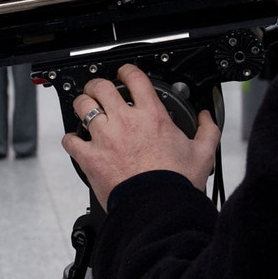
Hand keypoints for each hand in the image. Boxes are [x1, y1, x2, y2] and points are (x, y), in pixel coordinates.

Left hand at [60, 64, 219, 208]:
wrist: (158, 207)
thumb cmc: (177, 183)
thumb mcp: (202, 153)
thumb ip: (207, 131)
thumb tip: (207, 118)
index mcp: (152, 116)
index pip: (135, 79)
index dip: (127, 71)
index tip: (125, 74)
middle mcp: (125, 122)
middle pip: (102, 87)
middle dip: (98, 85)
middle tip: (99, 90)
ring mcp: (105, 138)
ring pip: (83, 106)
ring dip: (82, 105)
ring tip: (85, 109)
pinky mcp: (90, 157)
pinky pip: (71, 141)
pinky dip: (71, 139)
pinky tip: (76, 141)